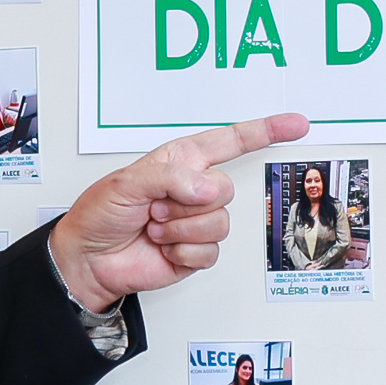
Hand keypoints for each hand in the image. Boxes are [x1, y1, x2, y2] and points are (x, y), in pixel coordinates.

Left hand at [50, 112, 309, 311]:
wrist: (88, 260)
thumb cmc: (100, 215)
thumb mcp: (127, 182)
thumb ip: (170, 177)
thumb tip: (206, 189)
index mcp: (181, 161)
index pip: (231, 141)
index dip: (265, 131)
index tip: (297, 124)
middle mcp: (194, 189)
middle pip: (224, 190)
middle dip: (186, 203)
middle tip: (155, 208)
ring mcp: (197, 222)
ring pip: (219, 224)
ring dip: (180, 230)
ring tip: (155, 228)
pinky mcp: (196, 252)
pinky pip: (210, 252)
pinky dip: (182, 253)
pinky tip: (163, 249)